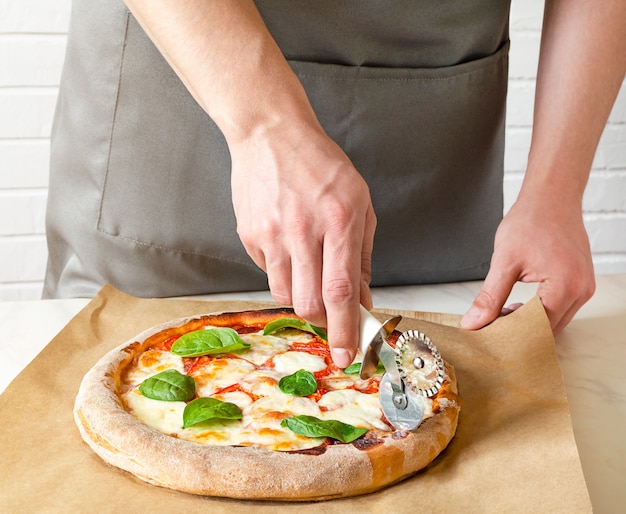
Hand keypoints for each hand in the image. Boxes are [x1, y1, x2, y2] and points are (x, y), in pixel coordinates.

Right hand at [230, 122, 375, 366]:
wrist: (270, 134)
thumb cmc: (321, 165)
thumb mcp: (359, 202)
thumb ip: (361, 255)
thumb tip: (362, 300)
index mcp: (338, 221)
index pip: (340, 291)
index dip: (344, 330)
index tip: (346, 355)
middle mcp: (302, 231)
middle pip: (307, 303)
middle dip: (323, 322)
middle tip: (332, 316)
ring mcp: (270, 235)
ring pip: (284, 295)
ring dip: (302, 298)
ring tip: (310, 273)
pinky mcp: (249, 236)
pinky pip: (268, 273)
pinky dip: (284, 273)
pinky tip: (290, 248)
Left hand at [461, 194, 594, 332]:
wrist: (551, 197)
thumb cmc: (531, 221)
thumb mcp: (504, 261)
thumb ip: (490, 297)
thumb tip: (473, 322)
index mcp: (565, 286)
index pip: (537, 328)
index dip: (510, 334)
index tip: (486, 333)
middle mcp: (581, 291)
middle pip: (548, 329)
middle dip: (518, 331)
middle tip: (489, 326)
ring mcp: (584, 288)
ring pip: (554, 322)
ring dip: (528, 323)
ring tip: (500, 312)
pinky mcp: (581, 283)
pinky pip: (560, 309)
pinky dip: (539, 312)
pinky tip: (516, 305)